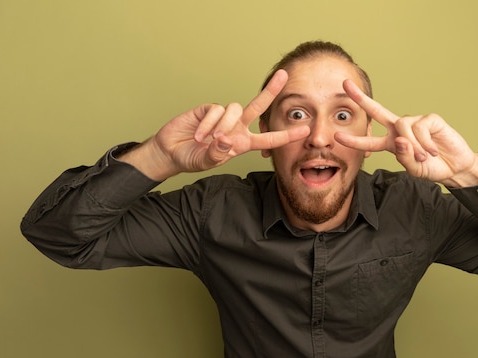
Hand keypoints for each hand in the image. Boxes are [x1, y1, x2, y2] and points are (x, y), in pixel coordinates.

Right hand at [120, 70, 309, 179]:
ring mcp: (223, 117)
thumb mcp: (207, 162)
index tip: (305, 130)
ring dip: (222, 126)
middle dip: (271, 90)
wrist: (171, 152)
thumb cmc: (193, 158)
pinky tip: (198, 134)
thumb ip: (217, 153)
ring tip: (206, 140)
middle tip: (284, 75)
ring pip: (234, 109)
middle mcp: (237, 127)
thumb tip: (226, 139)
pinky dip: (207, 124)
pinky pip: (215, 111)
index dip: (287, 135)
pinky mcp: (208, 109)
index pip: (269, 138)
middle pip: (258, 106)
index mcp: (243, 142)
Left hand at [335, 80, 477, 187]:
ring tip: (424, 156)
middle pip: (377, 111)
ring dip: (413, 146)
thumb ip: (404, 157)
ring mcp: (415, 122)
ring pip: (402, 127)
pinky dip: (425, 143)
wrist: (455, 166)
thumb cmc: (432, 167)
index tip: (337, 136)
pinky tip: (433, 149)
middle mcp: (400, 129)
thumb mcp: (414, 169)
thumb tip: (401, 139)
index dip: (354, 140)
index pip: (370, 140)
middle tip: (345, 85)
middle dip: (361, 98)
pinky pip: (419, 128)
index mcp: (392, 143)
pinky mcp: (430, 119)